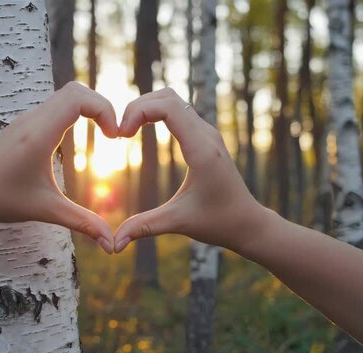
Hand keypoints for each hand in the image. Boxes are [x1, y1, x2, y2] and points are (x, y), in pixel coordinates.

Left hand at [0, 82, 117, 252]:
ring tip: (103, 134)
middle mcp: (34, 119)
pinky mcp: (24, 125)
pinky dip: (74, 113)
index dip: (104, 109)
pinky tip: (78, 140)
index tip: (114, 137)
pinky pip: (55, 106)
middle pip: (76, 90)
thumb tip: (112, 245)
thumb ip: (82, 223)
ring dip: (88, 108)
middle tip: (112, 133)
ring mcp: (27, 120)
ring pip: (65, 95)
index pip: (79, 98)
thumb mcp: (46, 210)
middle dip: (101, 106)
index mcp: (40, 133)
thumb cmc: (0, 199)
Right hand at [114, 88, 264, 252]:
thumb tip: (113, 245)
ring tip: (127, 130)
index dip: (138, 112)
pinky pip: (178, 112)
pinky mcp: (206, 138)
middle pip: (167, 97)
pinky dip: (156, 113)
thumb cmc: (217, 222)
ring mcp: (207, 134)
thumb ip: (144, 228)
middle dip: (138, 106)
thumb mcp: (177, 223)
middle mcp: (206, 134)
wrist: (248, 223)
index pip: (167, 107)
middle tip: (120, 131)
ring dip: (147, 108)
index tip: (121, 135)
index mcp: (201, 149)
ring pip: (173, 101)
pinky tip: (141, 131)